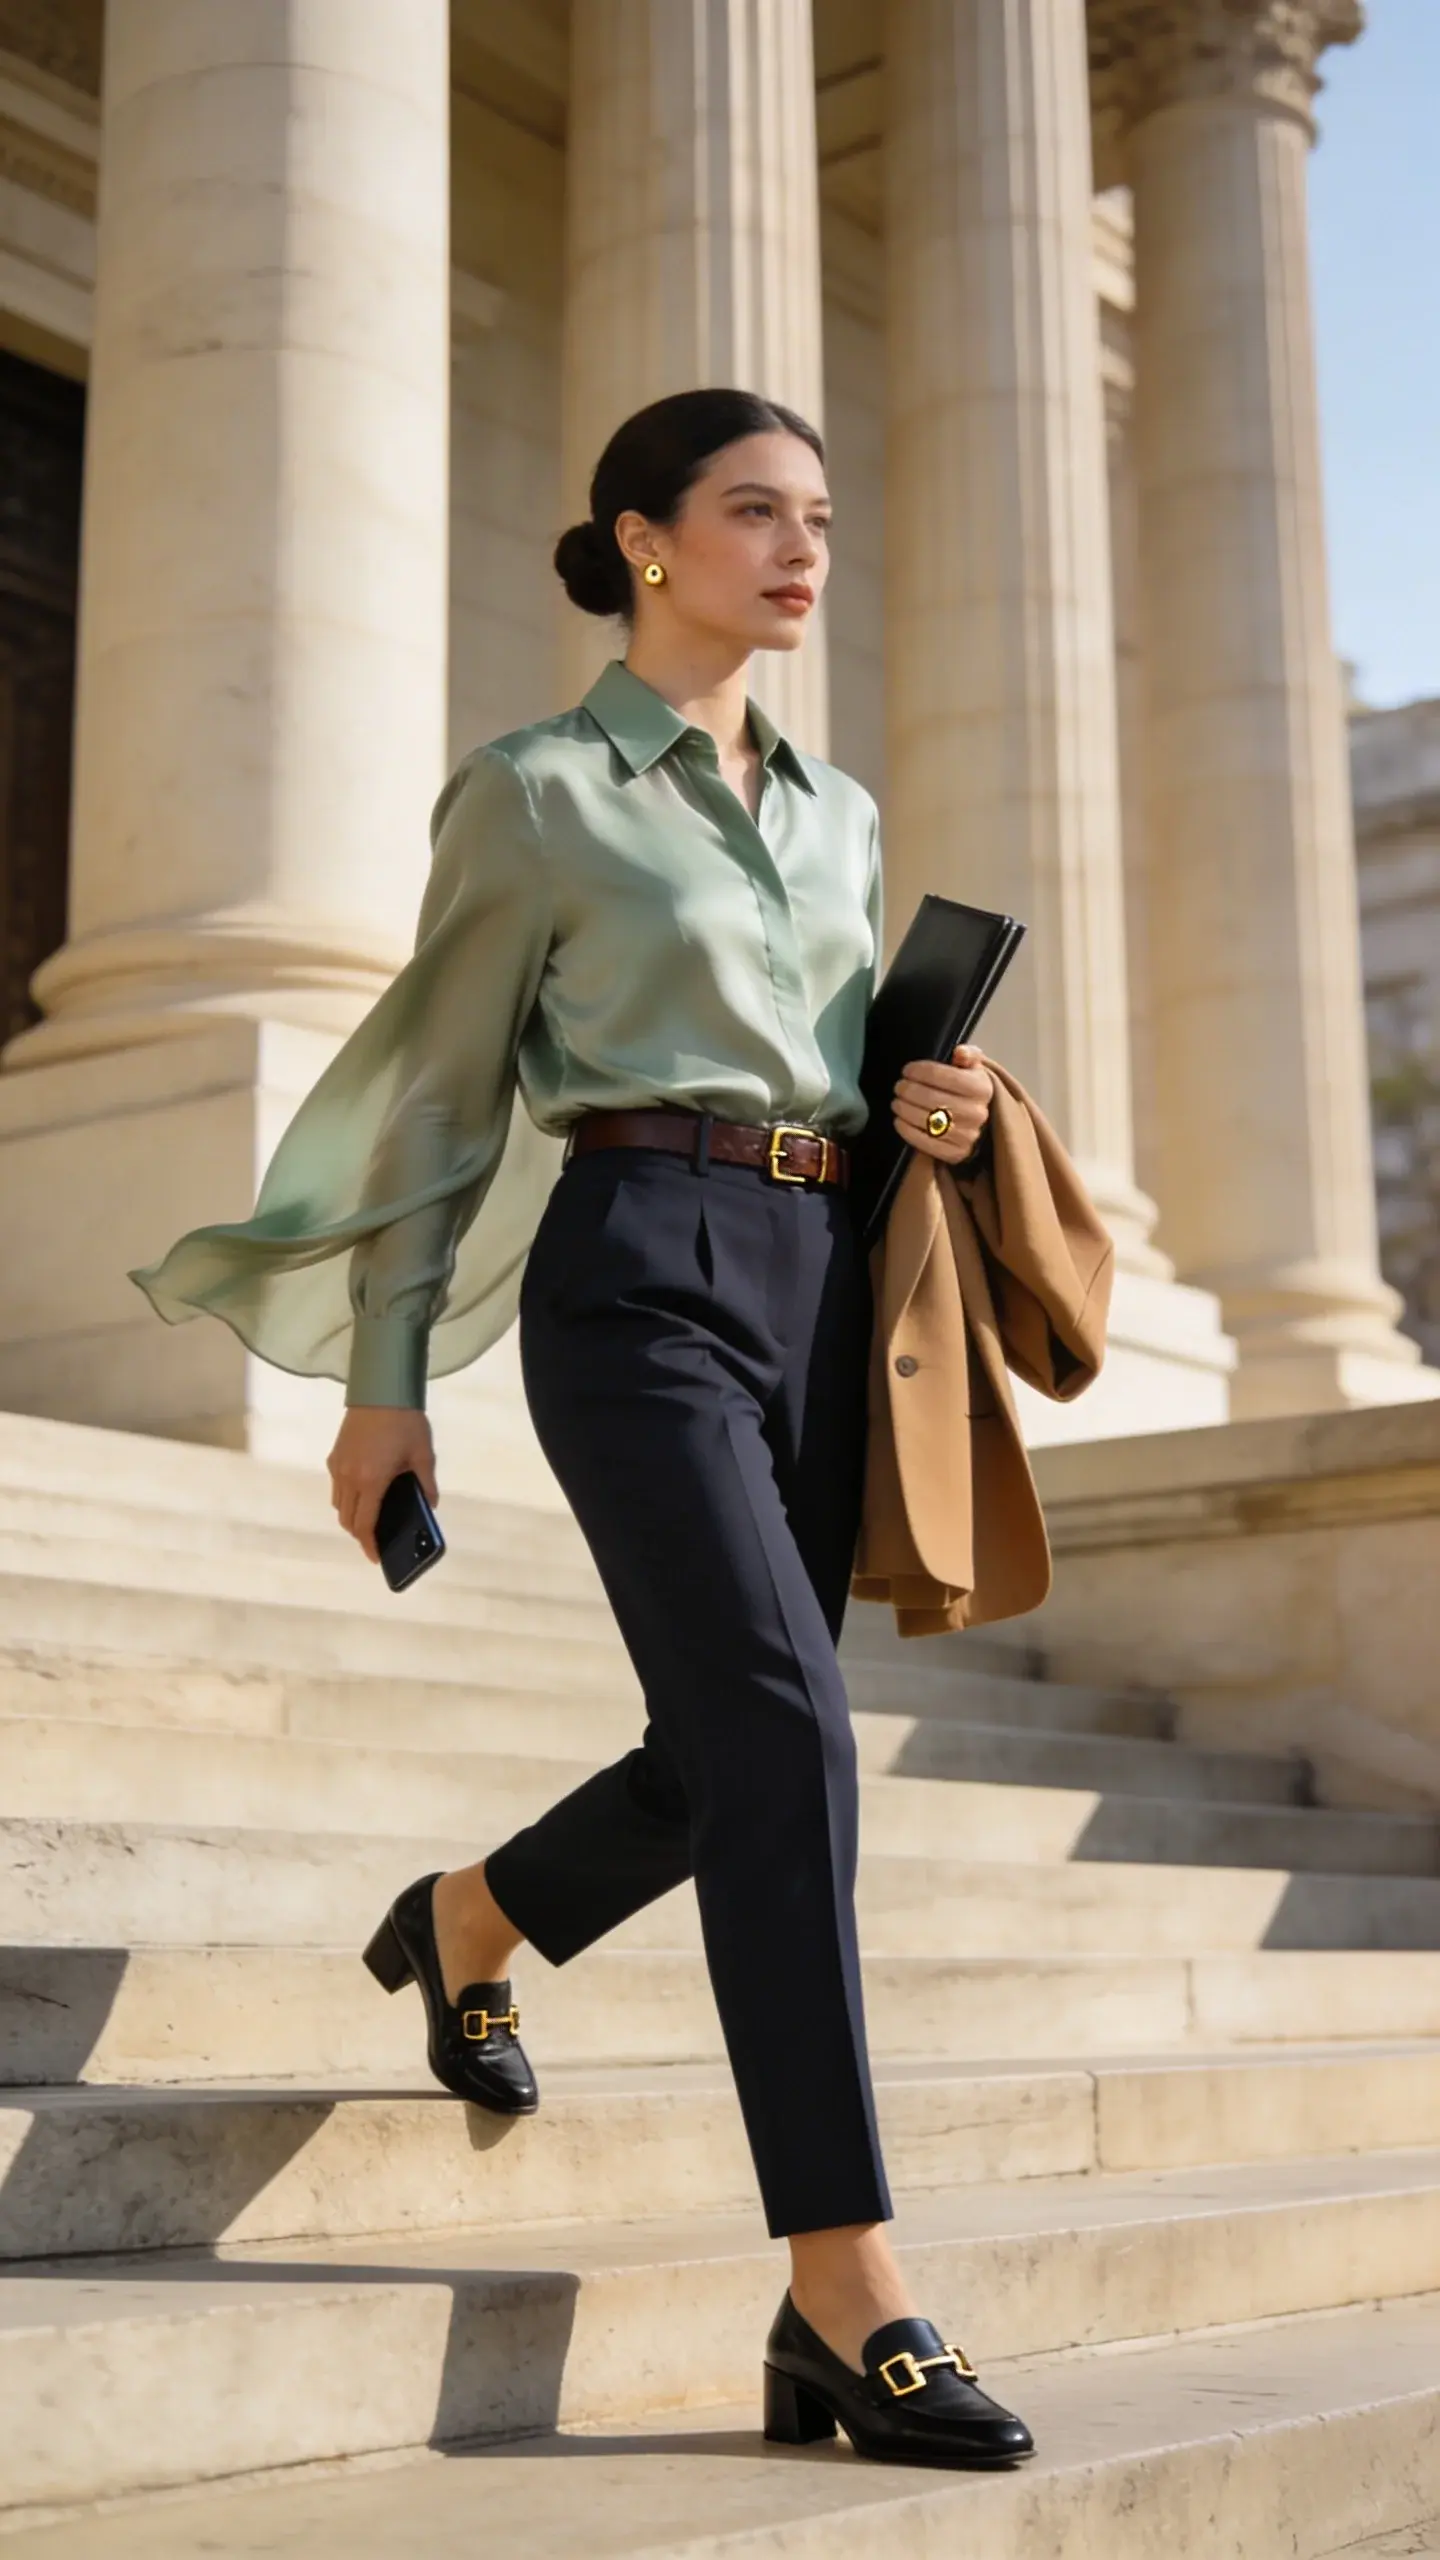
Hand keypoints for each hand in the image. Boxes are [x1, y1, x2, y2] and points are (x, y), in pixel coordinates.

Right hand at [327, 1405, 438, 1565]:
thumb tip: (430, 1506)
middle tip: (375, 1540)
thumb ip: (426, 1485)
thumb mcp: (423, 1455)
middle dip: (359, 1535)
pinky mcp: (334, 1455)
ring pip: (338, 1504)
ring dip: (351, 1517)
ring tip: (369, 1520)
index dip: (369, 1544)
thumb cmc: (405, 1422)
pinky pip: (336, 1487)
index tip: (376, 1557)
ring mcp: (338, 1466)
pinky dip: (346, 1499)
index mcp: (371, 1481)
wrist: (381, 1389)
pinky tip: (363, 1494)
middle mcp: (348, 1477)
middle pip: (347, 1519)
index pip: (364, 1524)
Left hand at [892, 1042, 994, 1165]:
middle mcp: (977, 1113)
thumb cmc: (968, 1091)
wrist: (978, 1123)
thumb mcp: (972, 1069)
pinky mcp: (957, 1153)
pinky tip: (899, 1121)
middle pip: (932, 1099)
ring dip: (905, 1110)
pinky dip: (907, 1131)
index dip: (920, 1071)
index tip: (907, 1070)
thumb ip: (967, 1055)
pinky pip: (926, 1143)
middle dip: (909, 1090)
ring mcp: (968, 1135)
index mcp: (981, 1088)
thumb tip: (959, 1052)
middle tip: (899, 1087)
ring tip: (897, 1102)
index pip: (944, 1076)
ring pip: (927, 1120)